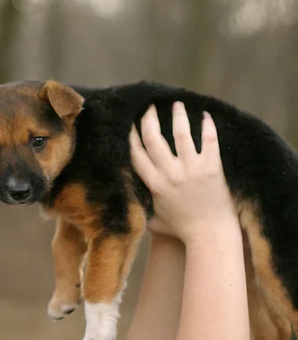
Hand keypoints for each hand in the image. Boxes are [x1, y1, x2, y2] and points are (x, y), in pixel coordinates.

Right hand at [129, 102, 236, 245]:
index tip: (130, 123)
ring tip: (176, 104)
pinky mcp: (212, 169)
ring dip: (177, 116)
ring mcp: (192, 170)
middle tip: (149, 107)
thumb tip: (126, 199)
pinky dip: (207, 126)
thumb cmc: (181, 230)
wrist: (210, 235)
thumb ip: (140, 207)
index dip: (132, 136)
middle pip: (154, 139)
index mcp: (155, 185)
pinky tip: (204, 115)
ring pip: (181, 134)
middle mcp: (171, 174)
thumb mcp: (154, 220)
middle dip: (149, 119)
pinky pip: (209, 141)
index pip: (137, 154)